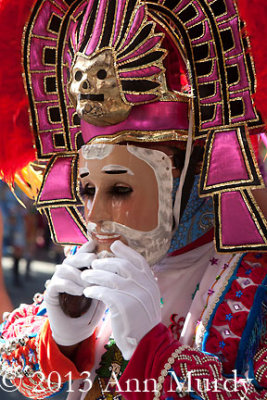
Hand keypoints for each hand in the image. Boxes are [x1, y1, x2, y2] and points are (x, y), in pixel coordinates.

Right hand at [44, 240, 104, 345]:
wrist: (76, 334)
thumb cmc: (91, 312)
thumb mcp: (101, 295)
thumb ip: (104, 282)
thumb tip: (116, 267)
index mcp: (78, 271)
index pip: (82, 255)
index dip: (87, 248)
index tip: (96, 244)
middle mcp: (66, 274)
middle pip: (72, 258)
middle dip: (83, 257)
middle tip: (93, 260)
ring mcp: (57, 283)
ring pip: (64, 269)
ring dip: (77, 275)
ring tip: (88, 284)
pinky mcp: (50, 294)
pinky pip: (56, 284)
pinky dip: (69, 285)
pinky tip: (80, 291)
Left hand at [82, 240, 160, 358]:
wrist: (146, 343)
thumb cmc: (141, 319)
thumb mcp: (145, 297)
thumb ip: (138, 282)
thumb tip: (120, 265)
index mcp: (150, 282)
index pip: (138, 260)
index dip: (125, 250)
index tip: (113, 245)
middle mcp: (144, 285)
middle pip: (121, 265)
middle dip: (104, 262)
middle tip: (93, 264)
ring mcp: (134, 295)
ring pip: (110, 277)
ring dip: (94, 275)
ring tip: (85, 277)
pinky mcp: (123, 306)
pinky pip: (104, 292)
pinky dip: (94, 290)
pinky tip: (87, 292)